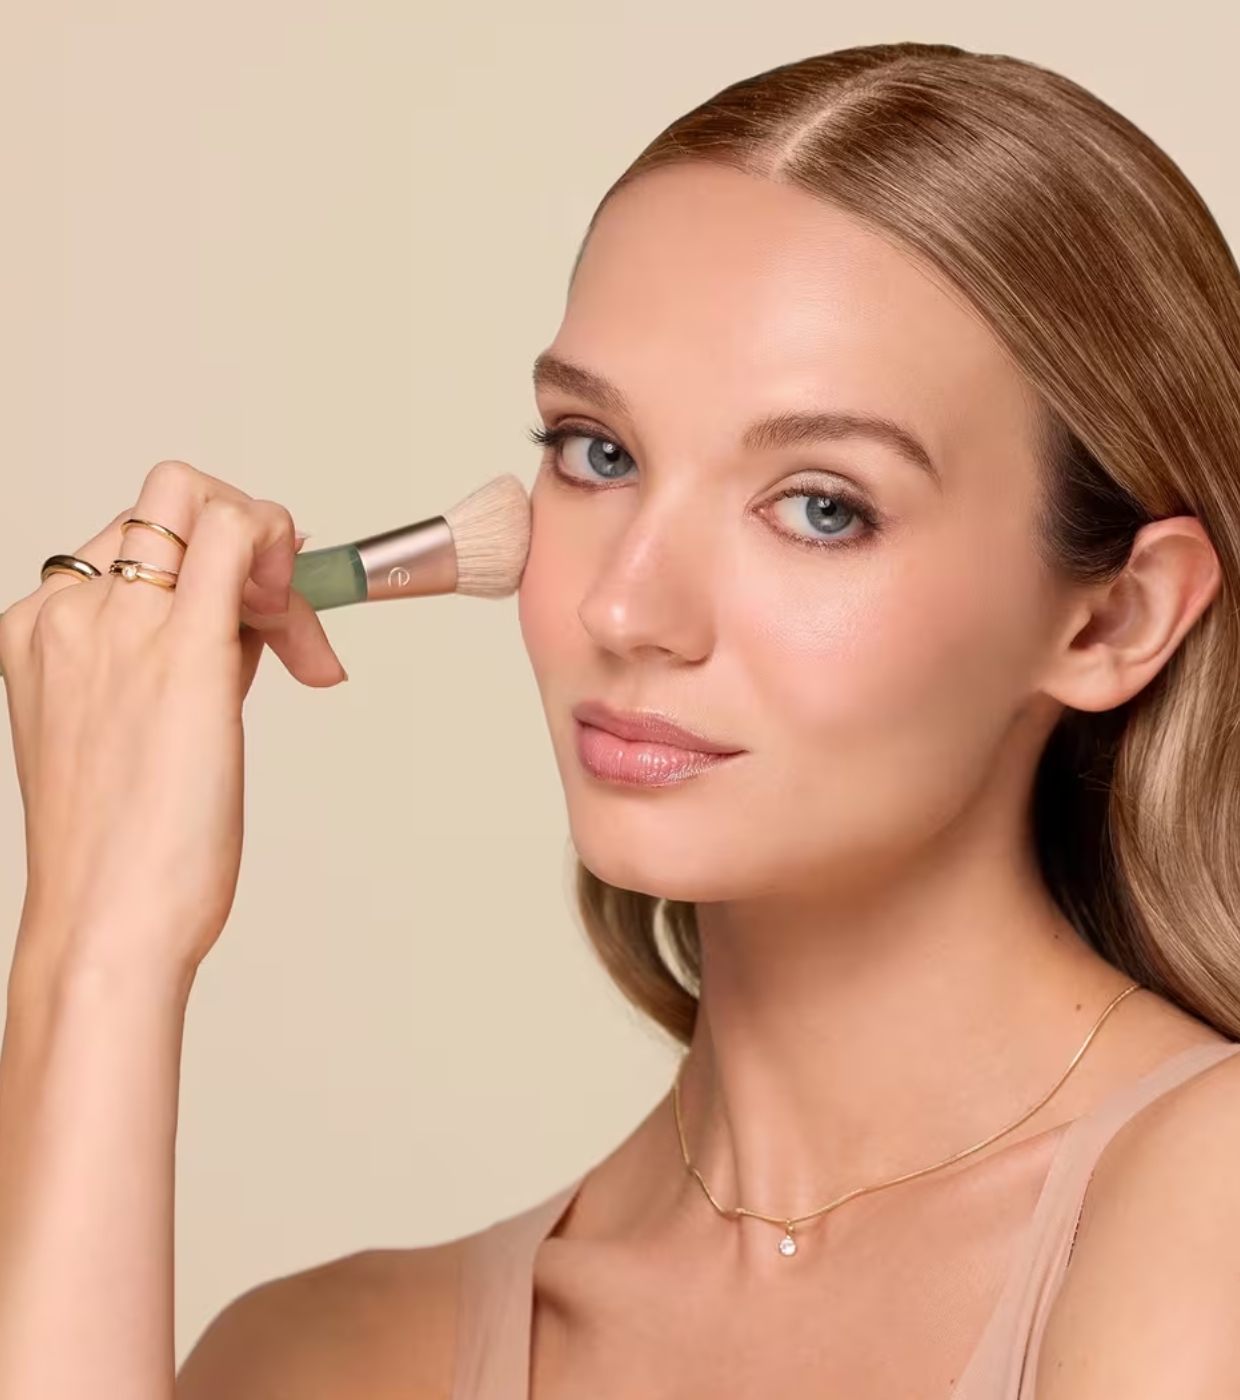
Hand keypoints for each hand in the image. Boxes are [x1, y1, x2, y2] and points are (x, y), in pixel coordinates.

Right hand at [0, 460, 346, 995]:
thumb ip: (176, 658)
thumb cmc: (125, 847)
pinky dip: (282, 548)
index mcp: (42, 628)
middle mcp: (69, 611)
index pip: (137, 543)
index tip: (256, 622)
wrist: (105, 920)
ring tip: (289, 657)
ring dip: (268, 560)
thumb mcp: (129, 731)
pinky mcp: (182, 650)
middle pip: (167, 503)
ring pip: (201, 501)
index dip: (211, 569)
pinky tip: (303, 634)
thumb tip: (249, 612)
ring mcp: (118, 624)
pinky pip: (234, 531)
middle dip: (240, 540)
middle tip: (279, 622)